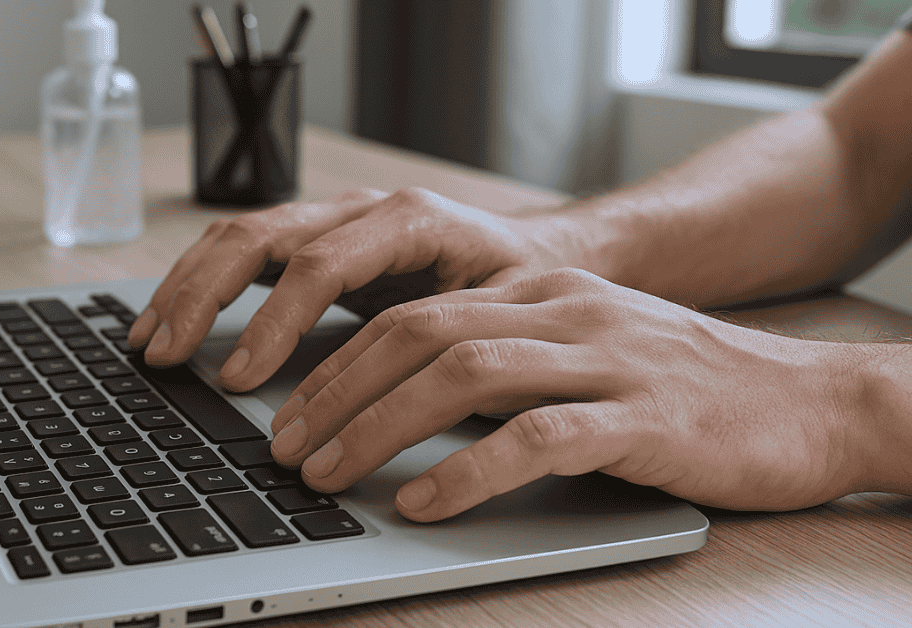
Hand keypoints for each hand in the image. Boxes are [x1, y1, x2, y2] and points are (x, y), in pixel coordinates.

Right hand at [128, 187, 580, 390]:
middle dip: (202, 296)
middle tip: (166, 354)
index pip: (318, 264)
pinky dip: (200, 281)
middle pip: (258, 237)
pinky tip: (172, 319)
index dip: (272, 321)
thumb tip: (388, 387)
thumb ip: (446, 334)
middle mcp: (360, 209)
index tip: (240, 376)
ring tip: (149, 340)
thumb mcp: (503, 310)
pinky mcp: (319, 238)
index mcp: (407, 219)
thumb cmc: (523, 283)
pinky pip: (245, 248)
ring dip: (186, 286)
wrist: (542, 250)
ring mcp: (333, 219)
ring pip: (239, 236)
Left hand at [267, 268, 881, 520]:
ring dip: (378, 427)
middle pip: (419, 334)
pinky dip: (466, 472)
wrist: (811, 402)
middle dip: (335, 391)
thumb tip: (409, 406)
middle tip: (284, 445)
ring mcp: (605, 358)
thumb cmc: (685, 389)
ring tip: (328, 472)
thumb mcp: (586, 352)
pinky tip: (422, 502)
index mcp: (542, 290)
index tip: (290, 407)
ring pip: (463, 376)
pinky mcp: (644, 418)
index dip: (338, 360)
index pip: (413, 311)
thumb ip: (509, 361)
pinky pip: (536, 438)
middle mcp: (564, 310)